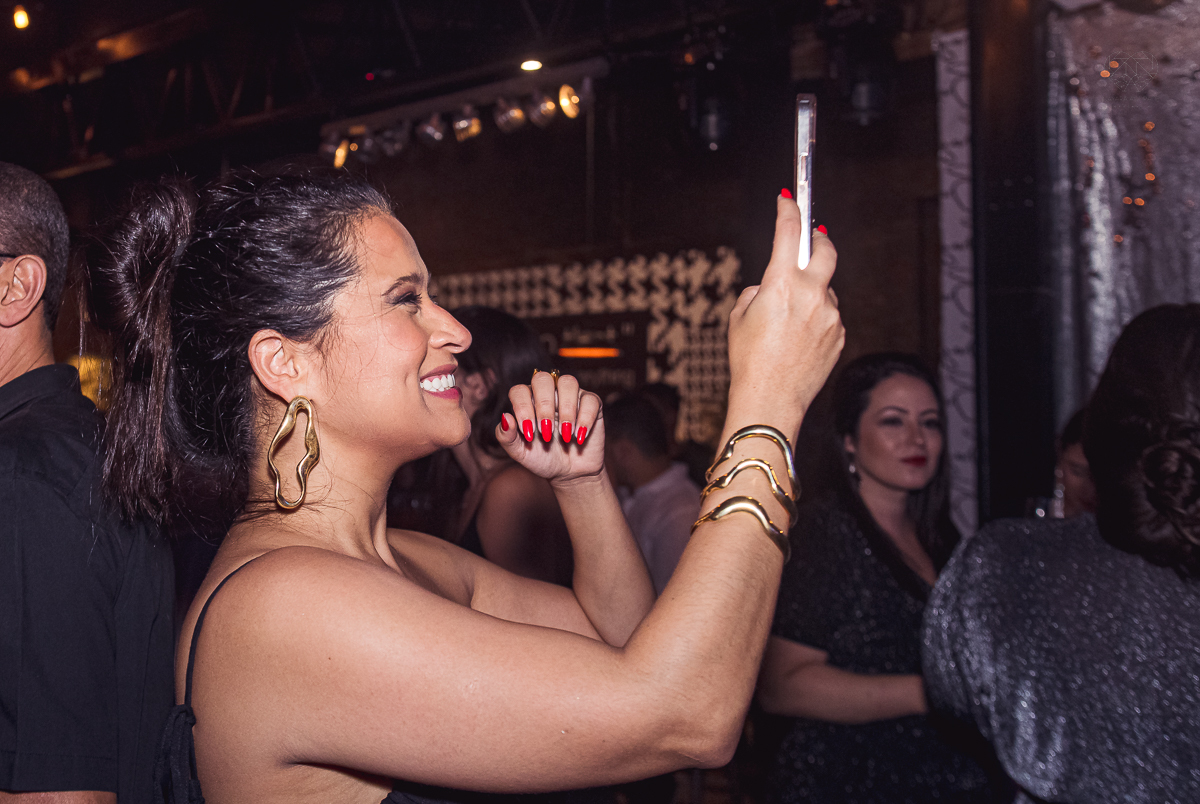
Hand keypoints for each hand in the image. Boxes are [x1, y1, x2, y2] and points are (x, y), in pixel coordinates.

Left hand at [495, 372, 605, 485]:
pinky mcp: (591, 404)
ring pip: (568, 382)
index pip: (519, 391)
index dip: (522, 409)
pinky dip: (585, 418)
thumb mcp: (520, 453)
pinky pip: (590, 400)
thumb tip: (505, 417)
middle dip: (543, 406)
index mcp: (527, 401)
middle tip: (546, 432)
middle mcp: (548, 394)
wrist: (569, 472)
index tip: (528, 433)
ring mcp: (570, 396)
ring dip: (566, 410)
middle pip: (542, 379)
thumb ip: (507, 437)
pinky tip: (579, 436)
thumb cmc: (542, 458)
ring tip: (565, 435)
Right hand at [725, 195, 843, 440]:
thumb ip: (758, 291)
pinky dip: (817, 319)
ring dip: (813, 292)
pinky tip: (798, 341)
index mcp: (782, 284)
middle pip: (826, 250)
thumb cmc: (748, 360)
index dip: (789, 209)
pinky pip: (829, 316)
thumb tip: (772, 286)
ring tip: (789, 323)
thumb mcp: (740, 318)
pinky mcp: (839, 335)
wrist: (770, 400)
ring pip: (826, 289)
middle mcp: (812, 295)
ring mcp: (831, 315)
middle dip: (819, 239)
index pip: (789, 232)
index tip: (788, 199)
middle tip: (813, 238)